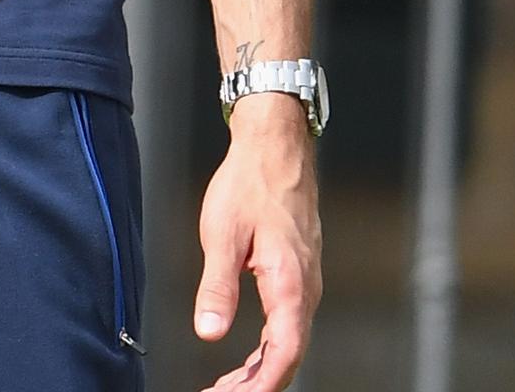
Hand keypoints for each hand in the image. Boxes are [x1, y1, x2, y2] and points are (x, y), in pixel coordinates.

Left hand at [191, 95, 320, 391]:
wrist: (275, 147)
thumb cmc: (250, 183)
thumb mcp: (222, 234)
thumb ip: (217, 286)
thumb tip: (209, 331)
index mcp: (289, 283)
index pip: (285, 354)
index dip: (261, 385)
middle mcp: (305, 288)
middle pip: (288, 356)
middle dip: (255, 385)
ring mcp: (305, 283)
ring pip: (289, 343)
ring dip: (259, 370)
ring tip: (225, 388)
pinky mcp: (298, 276)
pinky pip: (288, 326)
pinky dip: (266, 350)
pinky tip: (245, 359)